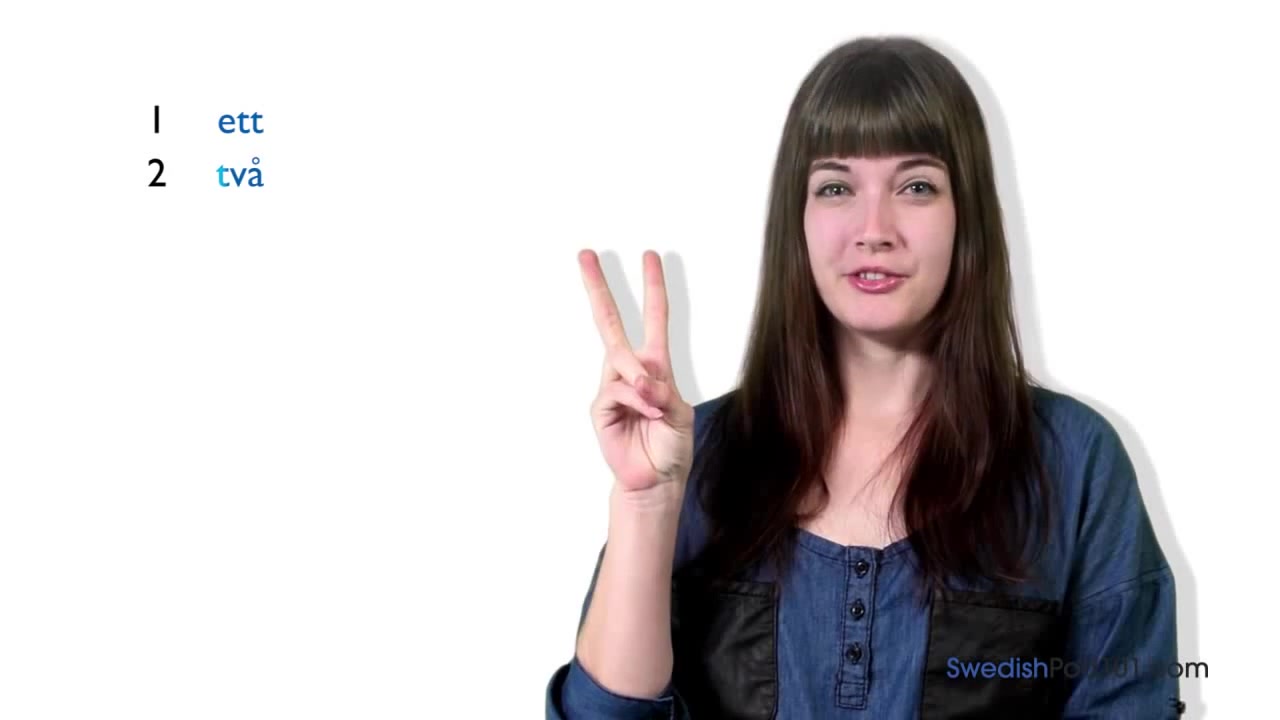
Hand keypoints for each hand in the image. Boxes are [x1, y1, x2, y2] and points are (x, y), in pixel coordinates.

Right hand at [579, 249, 694, 491]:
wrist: (656, 481)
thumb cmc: (671, 446)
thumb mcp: (681, 413)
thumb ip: (662, 391)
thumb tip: (640, 381)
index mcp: (655, 366)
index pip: (654, 318)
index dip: (652, 287)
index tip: (649, 256)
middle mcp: (631, 371)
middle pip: (610, 322)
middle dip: (598, 287)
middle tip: (585, 254)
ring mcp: (612, 387)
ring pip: (619, 360)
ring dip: (640, 380)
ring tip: (654, 404)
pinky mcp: (600, 407)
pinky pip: (616, 390)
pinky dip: (636, 401)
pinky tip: (647, 416)